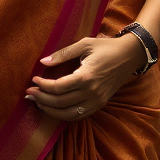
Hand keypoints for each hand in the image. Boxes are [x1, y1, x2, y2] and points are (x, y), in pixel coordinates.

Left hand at [25, 33, 147, 120]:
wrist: (130, 56)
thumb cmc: (106, 47)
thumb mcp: (84, 44)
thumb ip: (63, 54)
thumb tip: (43, 62)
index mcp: (86, 76)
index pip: (58, 87)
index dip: (43, 86)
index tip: (33, 80)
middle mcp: (91, 92)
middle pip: (60, 103)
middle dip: (42, 99)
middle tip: (29, 94)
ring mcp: (97, 101)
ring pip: (68, 114)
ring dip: (50, 110)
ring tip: (38, 103)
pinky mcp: (100, 104)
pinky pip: (79, 115)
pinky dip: (64, 115)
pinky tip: (55, 108)